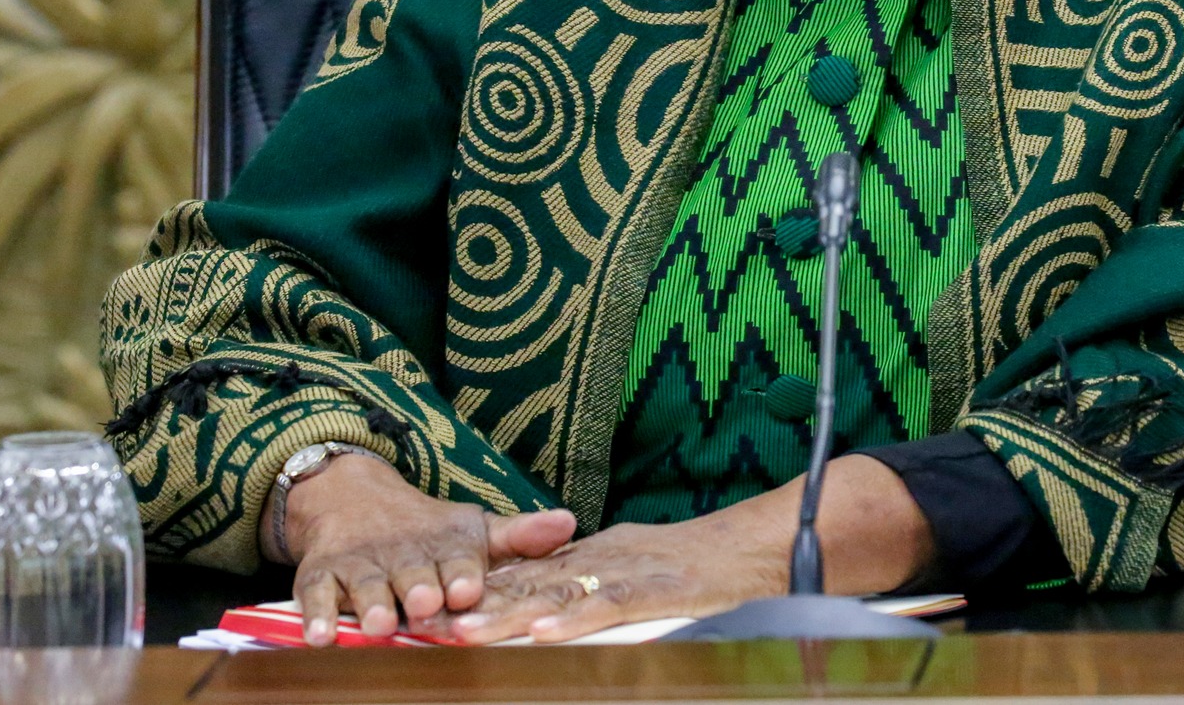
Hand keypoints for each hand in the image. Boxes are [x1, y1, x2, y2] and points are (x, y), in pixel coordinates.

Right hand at [266, 453, 577, 645]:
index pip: (457, 557)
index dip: (463, 572)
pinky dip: (316, 614)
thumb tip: (570, 523)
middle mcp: (402, 552)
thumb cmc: (429, 533)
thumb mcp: (473, 531)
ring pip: (366, 585)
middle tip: (425, 604)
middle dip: (419, 588)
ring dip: (373, 603)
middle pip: (411, 572)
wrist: (353, 499)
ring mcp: (359, 564)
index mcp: (444, 544)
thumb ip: (518, 536)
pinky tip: (322, 636)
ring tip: (381, 623)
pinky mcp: (321, 574)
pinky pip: (315, 593)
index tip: (469, 588)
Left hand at [448, 455, 935, 643]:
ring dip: (508, 618)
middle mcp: (600, 561)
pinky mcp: (656, 590)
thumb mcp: (632, 565)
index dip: (476, 593)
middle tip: (423, 624)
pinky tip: (544, 635)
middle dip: (475, 607)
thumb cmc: (699, 564)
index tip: (427, 608)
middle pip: (527, 586)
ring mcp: (626, 575)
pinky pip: (610, 609)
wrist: (760, 548)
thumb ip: (589, 579)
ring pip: (557, 597)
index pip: (524, 575)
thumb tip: (543, 600)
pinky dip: (577, 622)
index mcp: (592, 557)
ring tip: (463, 634)